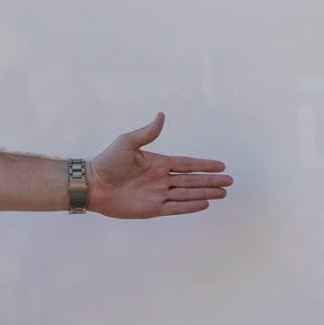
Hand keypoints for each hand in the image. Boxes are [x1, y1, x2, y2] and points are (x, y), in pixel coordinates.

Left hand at [87, 113, 232, 217]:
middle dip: (211, 181)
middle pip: (192, 180)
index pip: (187, 164)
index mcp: (158, 162)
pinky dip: (190, 206)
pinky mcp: (152, 209)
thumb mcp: (127, 142)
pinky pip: (175, 208)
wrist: (93, 184)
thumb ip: (147, 132)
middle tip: (229, 182)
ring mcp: (158, 194)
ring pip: (187, 194)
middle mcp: (161, 179)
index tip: (221, 166)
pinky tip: (205, 203)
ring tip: (222, 193)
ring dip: (205, 193)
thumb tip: (162, 115)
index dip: (204, 165)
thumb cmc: (107, 161)